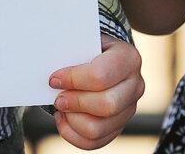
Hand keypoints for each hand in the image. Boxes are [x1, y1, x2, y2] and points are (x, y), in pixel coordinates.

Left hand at [49, 34, 144, 149]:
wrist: (107, 60)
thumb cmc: (91, 51)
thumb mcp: (86, 43)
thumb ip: (73, 52)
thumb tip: (49, 65)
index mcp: (129, 58)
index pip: (100, 75)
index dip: (72, 79)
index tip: (54, 79)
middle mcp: (135, 85)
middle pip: (106, 105)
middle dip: (75, 102)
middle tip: (58, 98)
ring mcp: (129, 108)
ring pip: (97, 128)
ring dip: (72, 120)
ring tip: (62, 108)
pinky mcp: (118, 126)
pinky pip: (93, 142)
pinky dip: (72, 134)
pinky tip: (66, 119)